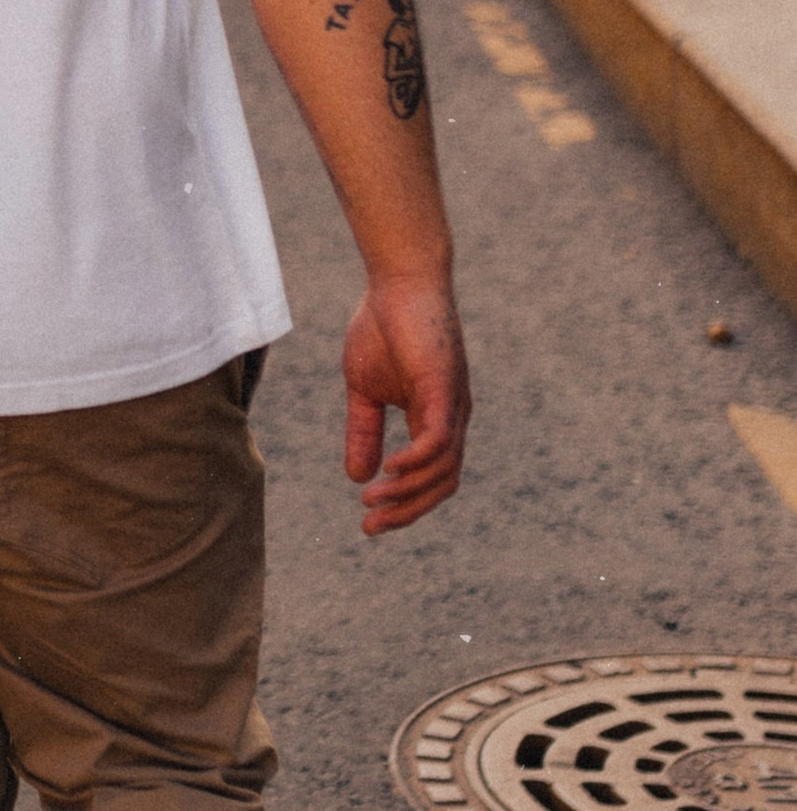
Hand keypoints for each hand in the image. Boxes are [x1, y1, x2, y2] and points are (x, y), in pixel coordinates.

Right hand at [342, 275, 470, 534]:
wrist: (398, 283)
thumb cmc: (382, 328)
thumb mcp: (364, 391)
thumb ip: (364, 432)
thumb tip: (358, 477)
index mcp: (435, 420)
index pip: (430, 478)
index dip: (404, 505)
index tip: (368, 522)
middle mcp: (452, 419)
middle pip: (441, 484)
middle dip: (407, 512)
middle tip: (370, 527)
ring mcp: (452, 406)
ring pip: (442, 470)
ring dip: (407, 493)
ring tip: (372, 501)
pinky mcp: (445, 390)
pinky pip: (437, 441)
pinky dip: (416, 463)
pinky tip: (388, 472)